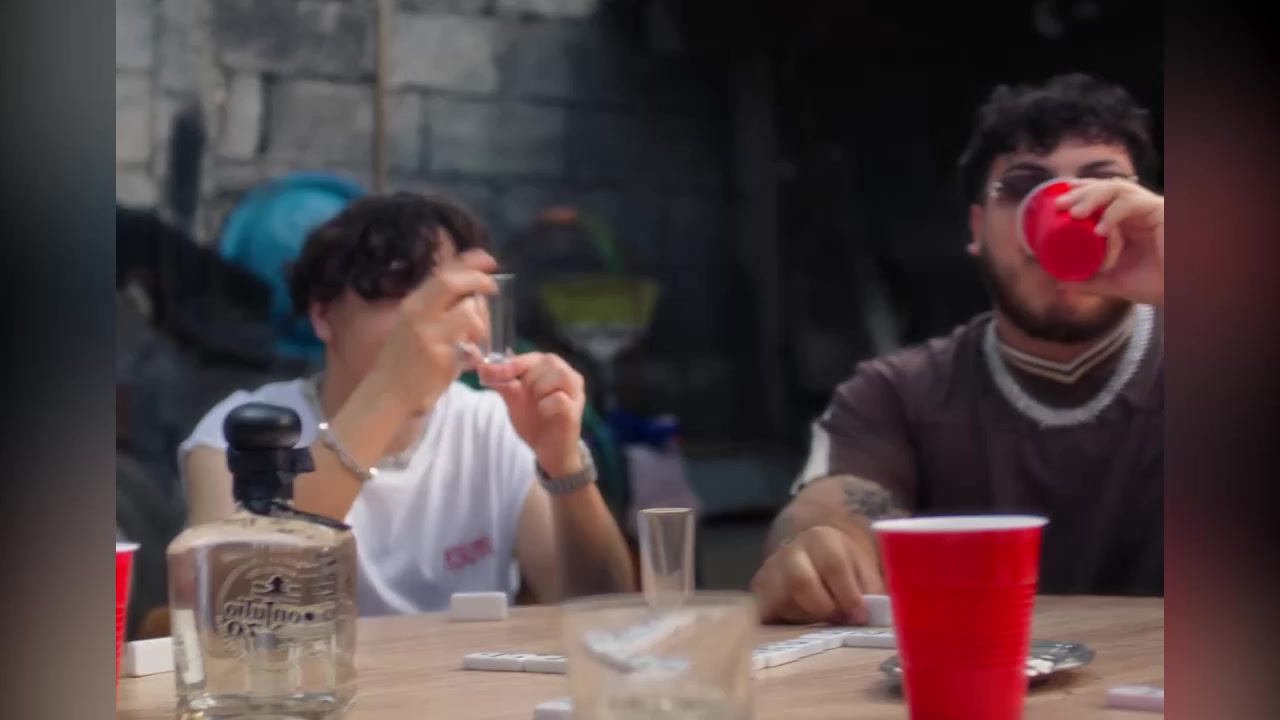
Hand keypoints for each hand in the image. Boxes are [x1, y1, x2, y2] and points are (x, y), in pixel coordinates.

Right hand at [365, 250, 498, 414]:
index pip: (442, 271)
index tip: (488, 260)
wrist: (387, 394)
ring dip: (481, 321)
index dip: (469, 260)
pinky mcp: (438, 356)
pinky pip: (468, 343)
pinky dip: (476, 347)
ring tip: (478, 336)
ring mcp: (426, 334)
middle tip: (494, 287)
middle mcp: (416, 313)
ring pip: (466, 312)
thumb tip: (474, 295)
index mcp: (413, 303)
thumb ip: (439, 308)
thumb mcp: (416, 326)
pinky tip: (472, 357)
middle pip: (451, 281)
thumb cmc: (405, 362)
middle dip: (478, 279)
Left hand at [477, 353, 585, 476]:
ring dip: (540, 388)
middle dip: (528, 378)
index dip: (511, 364)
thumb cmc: (533, 420)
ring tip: (536, 404)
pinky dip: (546, 405)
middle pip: (548, 361)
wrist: (547, 450)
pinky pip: (560, 398)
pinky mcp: (575, 410)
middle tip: (522, 395)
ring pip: (559, 375)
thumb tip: (482, 368)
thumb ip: (501, 381)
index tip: (490, 373)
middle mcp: (567, 375)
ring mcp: (575, 392)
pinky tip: (543, 412)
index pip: (532, 357)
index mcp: (550, 368)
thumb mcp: (513, 398)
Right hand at [751, 525, 884, 624]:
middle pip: (801, 582)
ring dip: (808, 618)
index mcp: (821, 539)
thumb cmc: (845, 564)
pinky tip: (802, 624)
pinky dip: (787, 625)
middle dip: (825, 608)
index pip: (833, 565)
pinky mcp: (759, 592)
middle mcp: (790, 551)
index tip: (860, 616)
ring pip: (783, 602)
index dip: (848, 594)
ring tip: (823, 620)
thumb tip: (883, 617)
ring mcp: (770, 572)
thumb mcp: (865, 567)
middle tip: (841, 620)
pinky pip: (767, 615)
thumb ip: (874, 589)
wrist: (810, 551)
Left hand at [1056, 178, 1163, 304]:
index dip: (1081, 191)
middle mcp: (1137, 210)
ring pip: (1117, 189)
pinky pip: (1132, 204)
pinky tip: (1099, 230)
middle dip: (1081, 192)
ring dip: (1092, 197)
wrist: (1181, 290)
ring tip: (1074, 213)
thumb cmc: (1156, 284)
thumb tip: (1059, 284)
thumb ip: (1089, 281)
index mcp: (1127, 221)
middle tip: (1059, 204)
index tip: (1058, 200)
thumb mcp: (1114, 282)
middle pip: (1106, 187)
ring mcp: (1149, 208)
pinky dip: (1112, 214)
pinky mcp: (1160, 211)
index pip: (1102, 194)